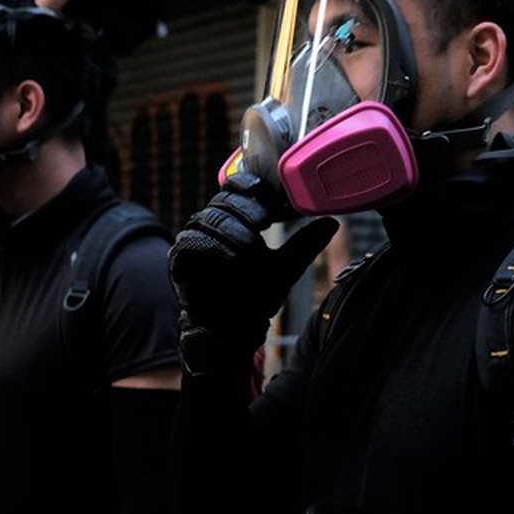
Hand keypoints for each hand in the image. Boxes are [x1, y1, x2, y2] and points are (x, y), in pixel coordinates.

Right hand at [169, 169, 336, 373]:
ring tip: (252, 246)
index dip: (247, 185)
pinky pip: (191, 242)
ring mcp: (194, 241)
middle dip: (244, 208)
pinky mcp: (181, 260)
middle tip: (265, 220)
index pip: (235, 189)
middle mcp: (211, 226)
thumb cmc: (258, 294)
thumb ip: (305, 244)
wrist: (238, 328)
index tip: (266, 190)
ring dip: (232, 228)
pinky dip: (212, 245)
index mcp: (234, 220)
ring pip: (207, 219)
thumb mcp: (287, 266)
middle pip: (222, 201)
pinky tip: (232, 255)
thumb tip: (332, 222)